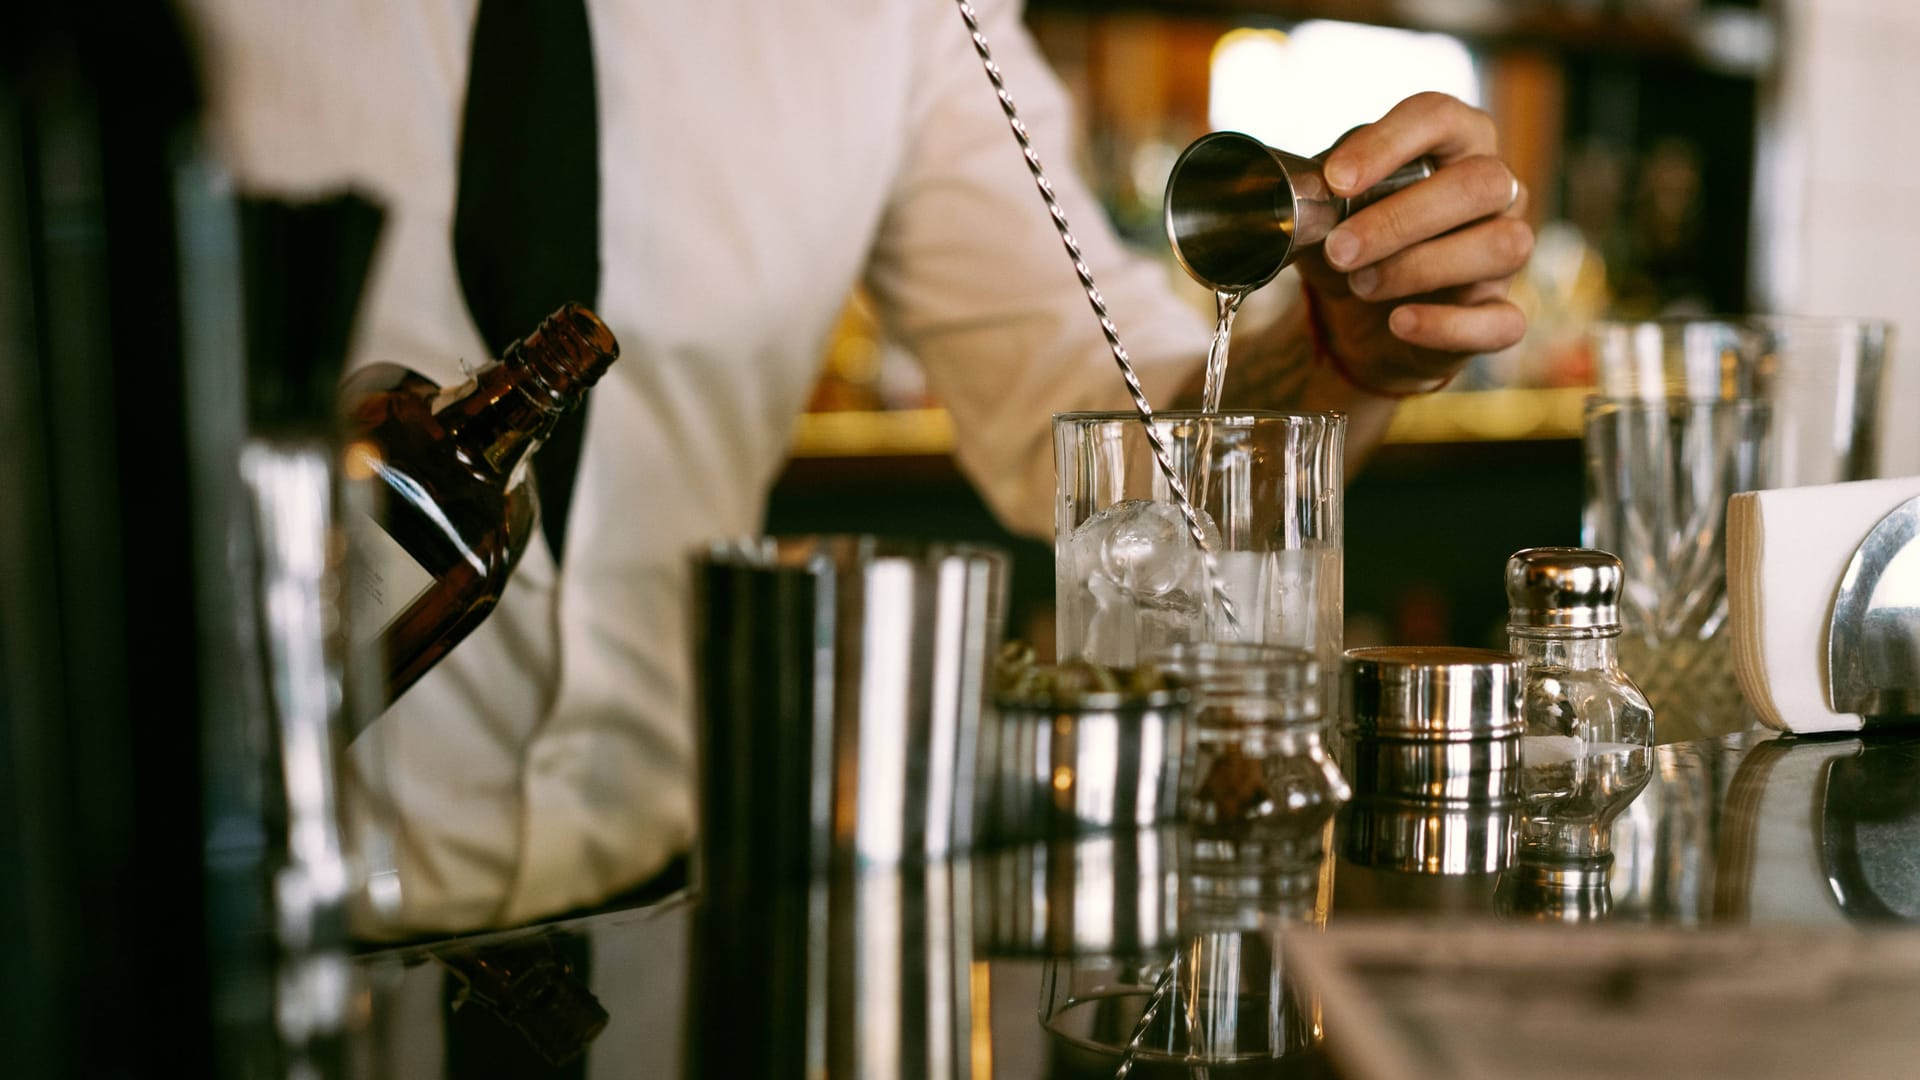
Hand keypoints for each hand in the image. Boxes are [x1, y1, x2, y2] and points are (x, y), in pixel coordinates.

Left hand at [1303, 92, 1531, 393]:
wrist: (1359, 317)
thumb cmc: (1353, 238)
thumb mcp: (1326, 207)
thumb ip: (1313, 189)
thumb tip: (1288, 191)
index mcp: (1454, 141)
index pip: (1436, 117)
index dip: (1388, 144)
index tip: (1336, 180)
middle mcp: (1496, 188)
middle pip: (1479, 184)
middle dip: (1402, 218)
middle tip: (1341, 249)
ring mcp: (1505, 250)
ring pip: (1502, 246)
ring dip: (1421, 266)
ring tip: (1361, 284)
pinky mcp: (1499, 312)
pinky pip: (1503, 321)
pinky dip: (1448, 325)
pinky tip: (1400, 322)